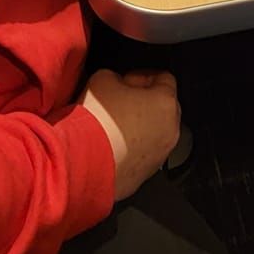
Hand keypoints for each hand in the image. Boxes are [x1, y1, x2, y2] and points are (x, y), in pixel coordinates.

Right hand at [80, 68, 180, 200]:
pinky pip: (141, 155)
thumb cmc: (98, 120)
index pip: (164, 78)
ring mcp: (159, 157)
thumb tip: (118, 85)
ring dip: (138, 127)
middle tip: (120, 100)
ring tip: (112, 125)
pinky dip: (130, 149)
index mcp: (166, 103)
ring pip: (154, 134)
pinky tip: (109, 145)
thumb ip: (119, 78)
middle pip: (162, 108)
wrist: (83, 162)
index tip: (127, 79)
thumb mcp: (104, 78)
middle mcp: (170, 132)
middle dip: (144, 102)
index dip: (142, 76)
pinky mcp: (144, 176)